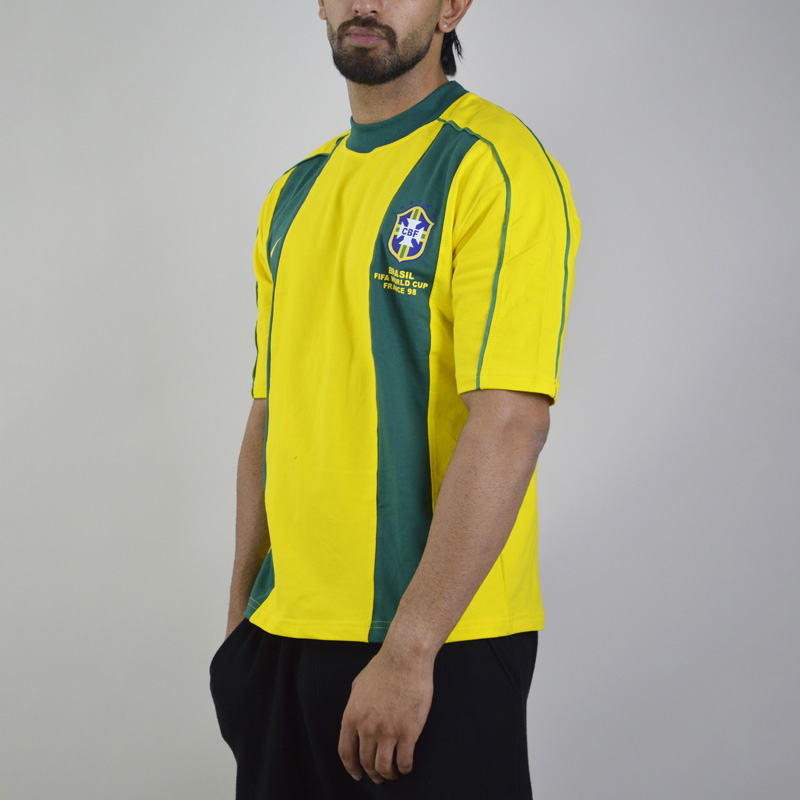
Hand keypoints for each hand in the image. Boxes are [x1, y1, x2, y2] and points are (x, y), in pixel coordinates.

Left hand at [338, 646, 433, 783]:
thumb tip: (355, 718)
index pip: (346, 752)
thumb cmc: (383, 667)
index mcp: (352, 716)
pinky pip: (404, 761)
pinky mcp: (409, 731)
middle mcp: (367, 727)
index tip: (357, 774)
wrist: (405, 657)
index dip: (351, 768)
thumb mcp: (358, 684)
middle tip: (379, 776)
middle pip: (366, 762)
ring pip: (384, 766)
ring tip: (393, 774)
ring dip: (388, 775)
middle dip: (372, 773)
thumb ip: (354, 705)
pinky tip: (406, 766)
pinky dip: (405, 768)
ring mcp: (388, 731)